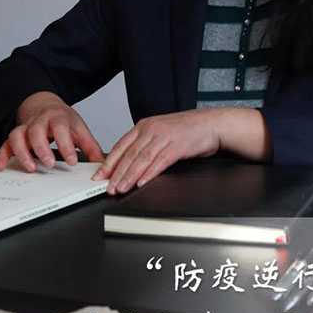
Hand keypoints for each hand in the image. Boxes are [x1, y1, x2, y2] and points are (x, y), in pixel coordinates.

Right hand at [0, 92, 104, 171]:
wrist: (46, 106)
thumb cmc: (63, 120)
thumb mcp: (79, 129)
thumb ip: (90, 147)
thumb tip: (102, 164)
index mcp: (58, 118)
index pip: (61, 129)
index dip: (66, 145)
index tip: (72, 161)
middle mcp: (39, 121)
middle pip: (36, 131)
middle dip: (42, 148)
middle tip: (50, 164)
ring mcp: (26, 128)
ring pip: (18, 135)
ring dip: (22, 152)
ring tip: (30, 167)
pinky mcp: (16, 136)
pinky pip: (6, 143)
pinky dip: (3, 154)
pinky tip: (3, 166)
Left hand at [93, 110, 220, 194]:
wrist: (212, 124)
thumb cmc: (188, 131)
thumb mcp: (161, 134)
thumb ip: (145, 145)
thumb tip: (128, 164)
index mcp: (144, 126)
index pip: (121, 146)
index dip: (109, 163)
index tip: (99, 176)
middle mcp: (151, 129)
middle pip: (129, 154)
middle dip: (116, 173)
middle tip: (107, 187)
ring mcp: (164, 136)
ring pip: (141, 158)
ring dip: (129, 176)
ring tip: (120, 188)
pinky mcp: (178, 145)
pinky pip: (160, 161)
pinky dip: (149, 173)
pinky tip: (141, 182)